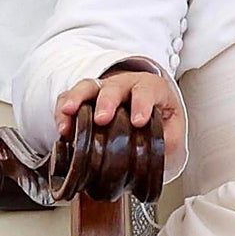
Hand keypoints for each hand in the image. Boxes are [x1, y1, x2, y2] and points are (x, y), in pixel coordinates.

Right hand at [54, 70, 184, 157]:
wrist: (145, 110)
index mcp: (150, 88)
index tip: (138, 121)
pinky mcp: (84, 100)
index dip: (142, 103)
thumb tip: (159, 150)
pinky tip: (62, 127)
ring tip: (69, 113)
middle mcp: (125, 85)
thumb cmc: (158, 118)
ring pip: (88, 87)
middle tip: (102, 119)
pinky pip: (70, 98)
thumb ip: (169, 137)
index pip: (147, 89)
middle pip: (115, 86)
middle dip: (107, 101)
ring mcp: (102, 90)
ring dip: (77, 99)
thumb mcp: (172, 127)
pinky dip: (63, 110)